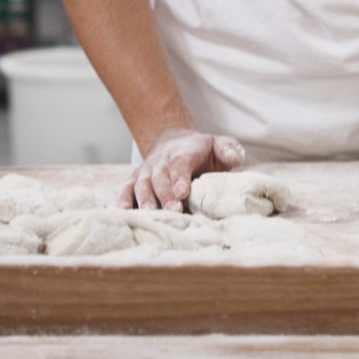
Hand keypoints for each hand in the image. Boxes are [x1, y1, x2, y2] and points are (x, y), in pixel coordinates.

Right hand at [121, 128, 243, 211]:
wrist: (174, 142)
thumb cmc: (201, 152)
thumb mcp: (218, 145)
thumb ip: (228, 149)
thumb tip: (236, 158)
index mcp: (181, 153)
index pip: (179, 165)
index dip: (180, 178)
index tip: (183, 192)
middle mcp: (160, 161)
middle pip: (159, 178)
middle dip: (165, 195)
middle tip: (173, 211)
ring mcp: (145, 171)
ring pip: (141, 185)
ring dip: (145, 201)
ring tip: (151, 215)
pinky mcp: (135, 180)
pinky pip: (126, 189)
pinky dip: (123, 199)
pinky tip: (125, 212)